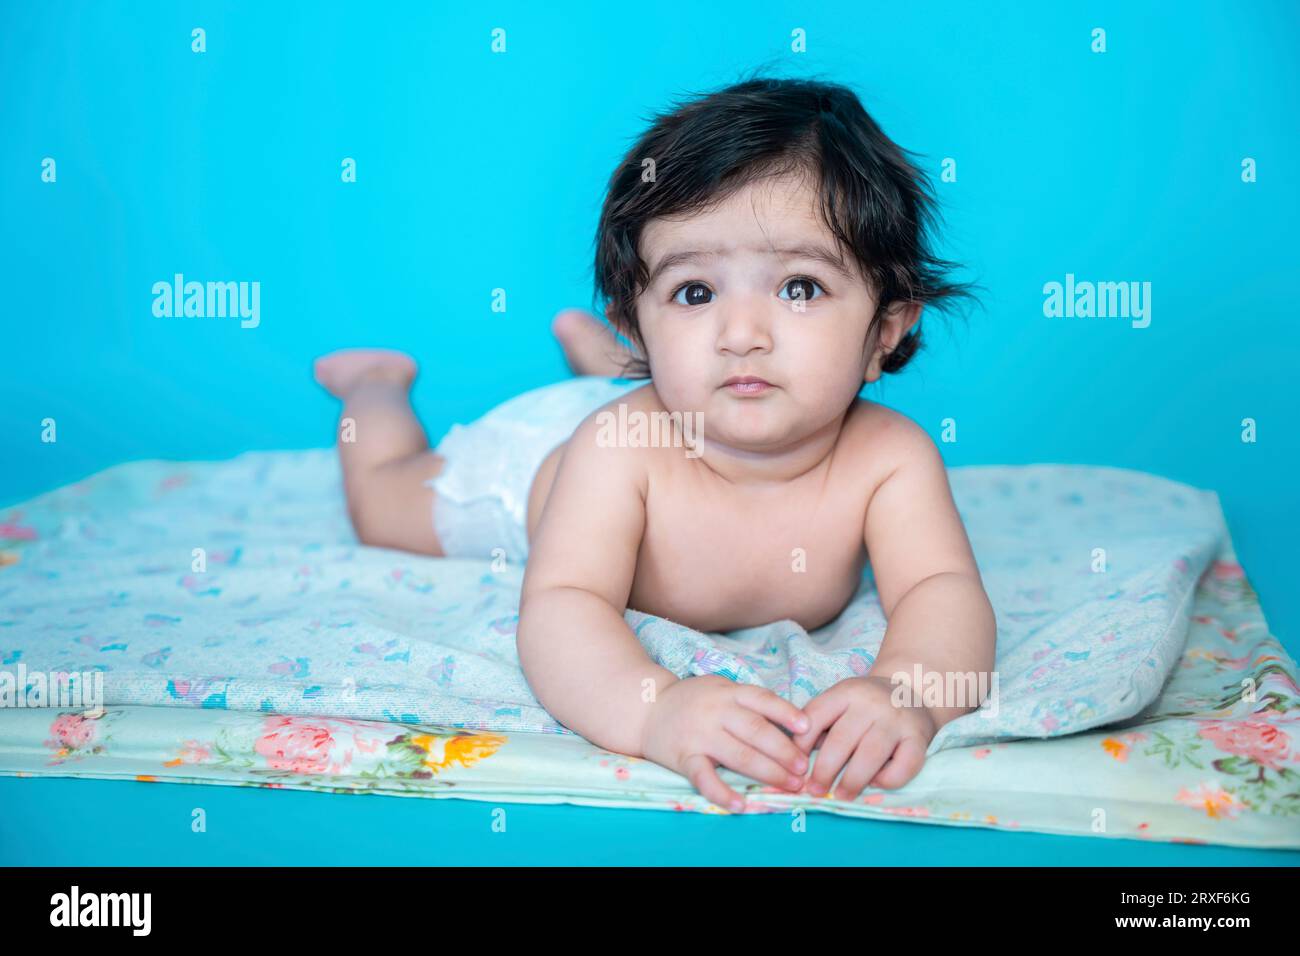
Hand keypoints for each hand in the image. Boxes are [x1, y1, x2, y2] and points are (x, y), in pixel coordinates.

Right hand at [640, 675, 810, 811]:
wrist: (645, 708)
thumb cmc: (692, 700)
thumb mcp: (720, 689)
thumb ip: (748, 702)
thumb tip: (790, 724)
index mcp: (728, 692)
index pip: (762, 700)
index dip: (787, 713)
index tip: (808, 728)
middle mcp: (716, 711)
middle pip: (756, 731)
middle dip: (784, 751)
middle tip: (804, 769)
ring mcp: (699, 734)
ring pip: (739, 754)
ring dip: (768, 772)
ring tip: (789, 784)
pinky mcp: (684, 757)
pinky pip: (704, 777)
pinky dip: (722, 792)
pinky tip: (740, 804)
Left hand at [793, 676, 937, 799]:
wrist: (913, 689)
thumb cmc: (867, 704)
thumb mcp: (842, 701)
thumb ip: (822, 723)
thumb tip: (797, 760)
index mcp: (846, 692)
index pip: (816, 715)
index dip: (800, 743)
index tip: (795, 766)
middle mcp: (871, 703)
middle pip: (841, 740)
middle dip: (824, 770)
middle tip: (814, 790)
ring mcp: (896, 720)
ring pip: (870, 755)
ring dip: (852, 781)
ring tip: (841, 796)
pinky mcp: (919, 737)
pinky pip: (904, 765)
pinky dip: (888, 780)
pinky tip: (876, 783)